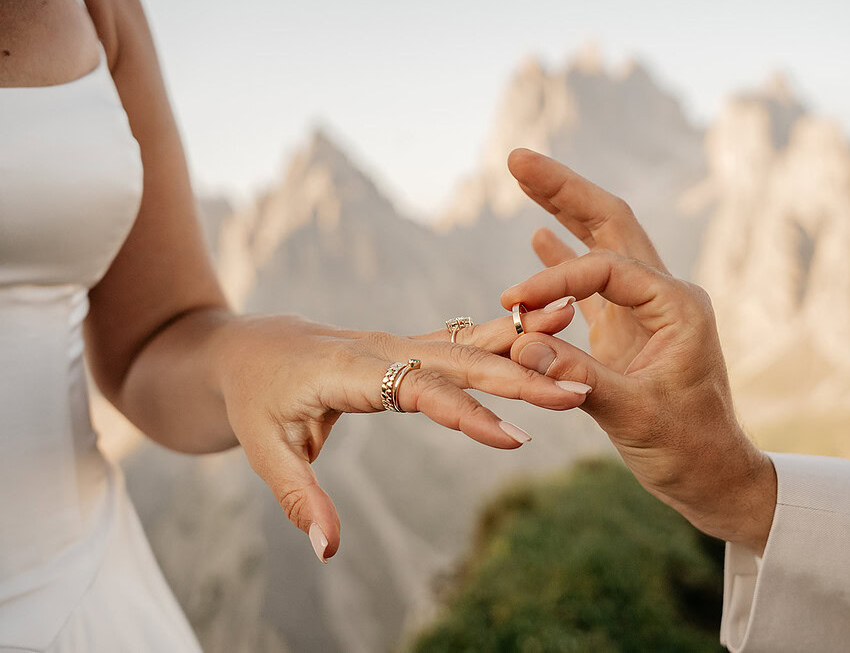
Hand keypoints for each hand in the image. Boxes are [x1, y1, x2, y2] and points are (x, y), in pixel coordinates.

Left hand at [211, 304, 589, 562]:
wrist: (246, 348)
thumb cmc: (255, 399)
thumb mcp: (264, 451)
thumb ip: (300, 499)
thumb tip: (328, 552)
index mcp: (349, 368)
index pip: (419, 388)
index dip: (467, 414)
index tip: (515, 438)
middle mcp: (382, 346)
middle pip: (459, 359)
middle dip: (519, 376)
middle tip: (575, 391)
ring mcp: (398, 341)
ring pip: (468, 342)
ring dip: (522, 344)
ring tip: (574, 332)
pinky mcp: (408, 345)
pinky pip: (462, 340)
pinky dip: (504, 335)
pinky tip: (544, 324)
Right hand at [503, 149, 775, 552]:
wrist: (713, 476)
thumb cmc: (687, 449)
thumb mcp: (632, 416)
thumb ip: (576, 377)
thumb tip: (518, 344)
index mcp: (676, 307)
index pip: (604, 267)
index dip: (552, 280)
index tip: (511, 306)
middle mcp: (664, 296)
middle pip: (609, 224)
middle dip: (564, 189)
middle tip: (518, 157)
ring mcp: (646, 310)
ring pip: (600, 245)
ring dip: (562, 209)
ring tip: (524, 174)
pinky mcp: (628, 331)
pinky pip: (591, 284)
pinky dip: (563, 257)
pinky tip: (538, 234)